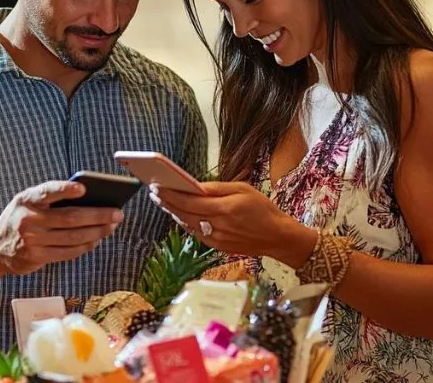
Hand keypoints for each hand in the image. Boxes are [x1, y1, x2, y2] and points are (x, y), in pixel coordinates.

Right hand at [0, 181, 123, 274]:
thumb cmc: (20, 218)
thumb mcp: (26, 202)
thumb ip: (50, 198)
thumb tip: (89, 198)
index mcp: (26, 200)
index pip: (47, 192)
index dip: (65, 189)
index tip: (83, 188)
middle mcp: (28, 220)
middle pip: (70, 218)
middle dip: (98, 215)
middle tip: (117, 213)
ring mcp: (32, 241)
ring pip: (73, 237)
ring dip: (97, 232)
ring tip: (111, 226)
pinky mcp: (36, 257)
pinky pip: (68, 252)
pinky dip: (85, 246)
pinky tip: (96, 240)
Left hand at [150, 182, 314, 264]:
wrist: (278, 237)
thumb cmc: (263, 208)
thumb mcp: (243, 189)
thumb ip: (217, 188)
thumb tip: (195, 185)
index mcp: (224, 208)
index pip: (189, 201)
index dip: (170, 194)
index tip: (157, 186)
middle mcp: (218, 225)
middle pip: (184, 214)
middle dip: (167, 202)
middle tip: (154, 192)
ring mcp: (217, 238)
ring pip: (188, 224)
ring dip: (174, 212)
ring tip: (163, 201)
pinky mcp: (218, 247)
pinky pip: (196, 233)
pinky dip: (186, 222)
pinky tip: (179, 214)